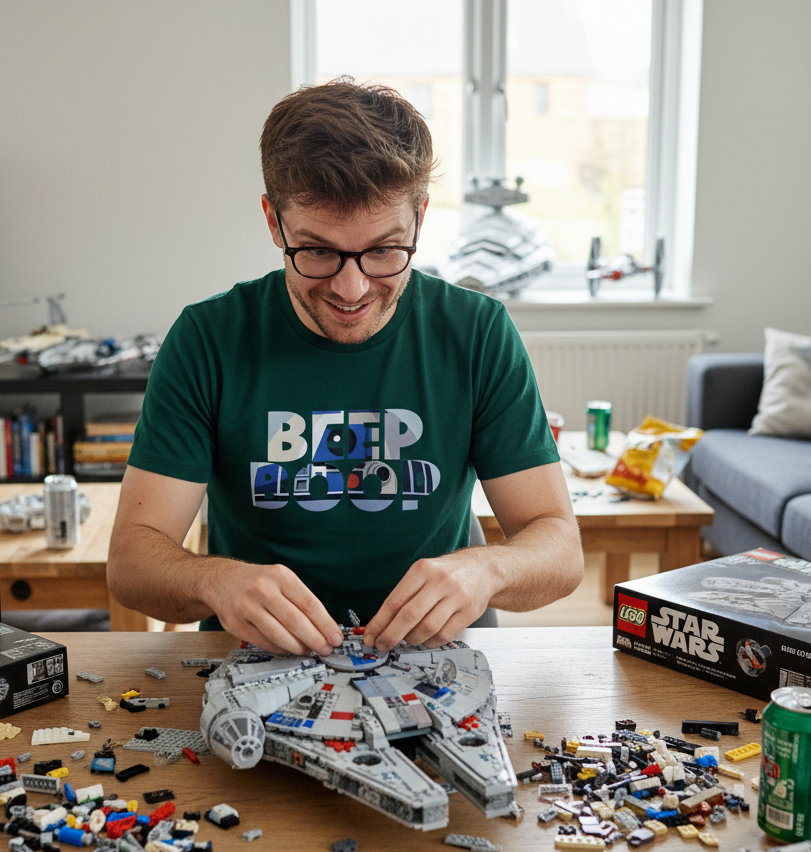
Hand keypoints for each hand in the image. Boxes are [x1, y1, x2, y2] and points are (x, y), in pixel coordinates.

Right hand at [209, 562, 342, 656]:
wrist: (222, 581)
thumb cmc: (258, 581)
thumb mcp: (281, 578)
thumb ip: (300, 599)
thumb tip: (324, 627)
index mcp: (280, 576)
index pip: (309, 603)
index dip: (325, 624)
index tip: (335, 637)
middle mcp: (263, 590)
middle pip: (295, 621)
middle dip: (315, 639)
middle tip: (326, 649)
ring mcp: (247, 607)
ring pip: (279, 635)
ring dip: (298, 647)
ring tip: (308, 651)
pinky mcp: (236, 624)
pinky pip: (264, 642)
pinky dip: (280, 649)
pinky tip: (289, 649)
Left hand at [362, 554, 493, 653]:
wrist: (482, 569)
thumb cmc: (447, 573)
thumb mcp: (423, 572)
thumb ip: (404, 595)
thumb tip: (380, 624)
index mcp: (422, 570)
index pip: (395, 600)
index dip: (379, 622)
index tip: (370, 636)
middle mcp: (440, 582)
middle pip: (409, 615)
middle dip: (391, 635)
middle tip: (381, 646)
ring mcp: (456, 597)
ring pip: (427, 628)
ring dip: (411, 640)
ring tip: (406, 639)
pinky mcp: (469, 612)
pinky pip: (444, 635)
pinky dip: (430, 642)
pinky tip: (425, 639)